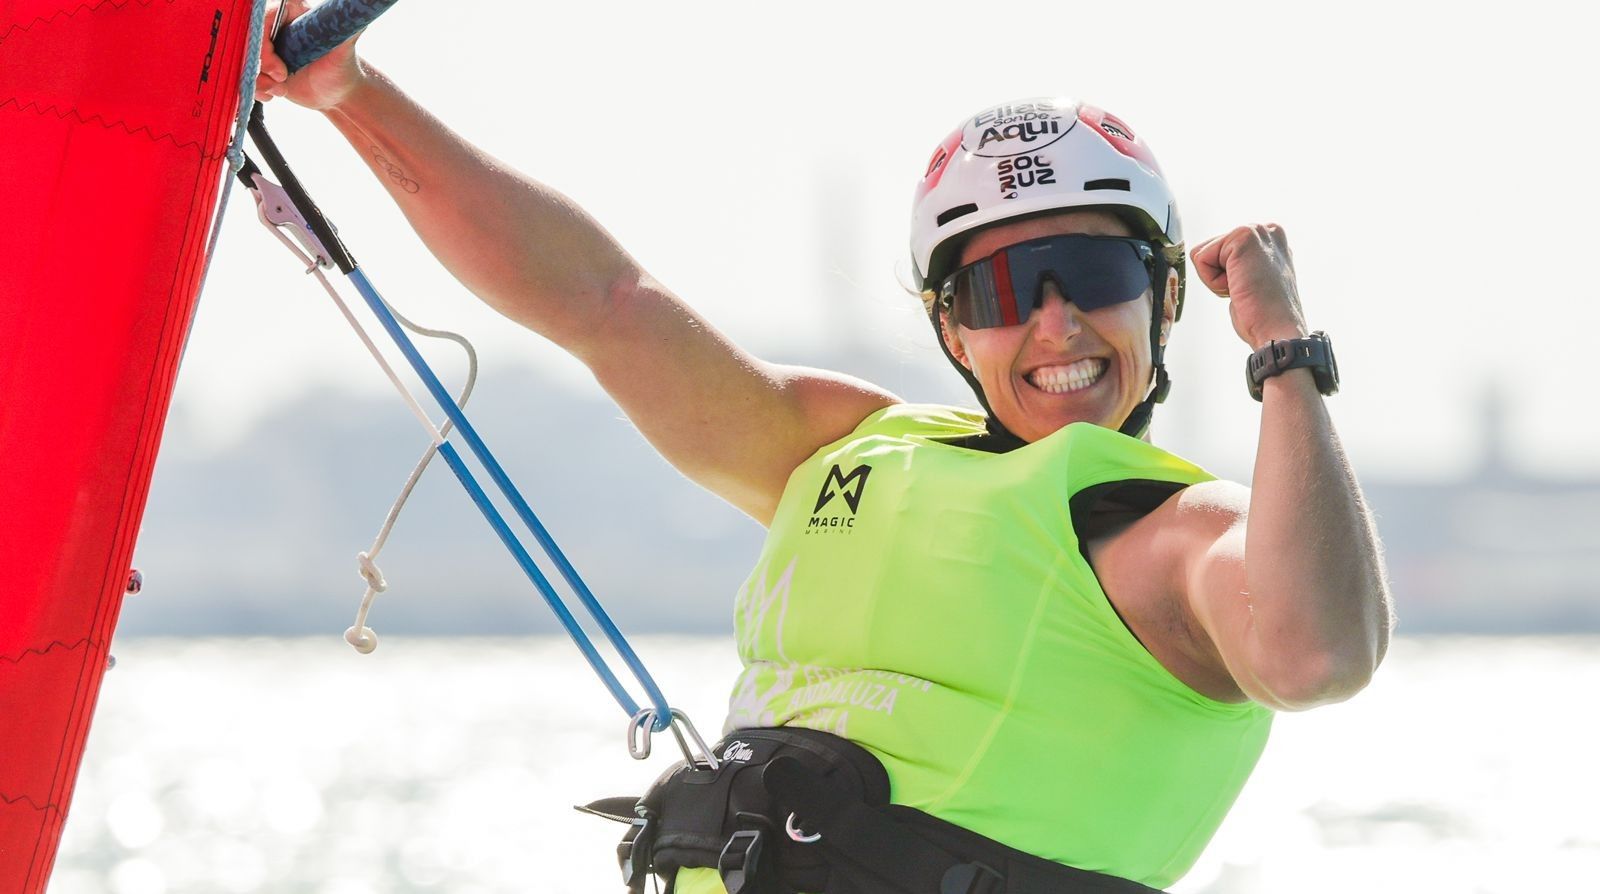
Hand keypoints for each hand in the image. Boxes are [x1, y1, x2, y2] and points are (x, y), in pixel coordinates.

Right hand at [252, 0, 365, 110]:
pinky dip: (255, 86)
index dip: (263, 43)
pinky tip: (273, 94)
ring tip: (280, 90)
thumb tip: (359, 6)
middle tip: (281, 81)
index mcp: (293, 12)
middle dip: (258, 65)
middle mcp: (276, 25)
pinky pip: (245, 70)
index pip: (264, 16)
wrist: (338, 94)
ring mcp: (267, 44)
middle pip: (248, 37)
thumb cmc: (343, 69)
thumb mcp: (345, 48)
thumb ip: (348, 28)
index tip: (279, 70)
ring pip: (244, 56)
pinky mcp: (261, 63)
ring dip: (257, 79)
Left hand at [1189, 224, 1308, 348]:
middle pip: (1210, 250)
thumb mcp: (1254, 281)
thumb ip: (1242, 266)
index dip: (1226, 277)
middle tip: (1246, 291)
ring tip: (1245, 288)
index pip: (1221, 252)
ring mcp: (1257, 231)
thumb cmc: (1265, 316)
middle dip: (1219, 276)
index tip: (1251, 289)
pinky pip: (1201, 259)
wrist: (1277, 330)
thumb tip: (1228, 267)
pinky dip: (1213, 281)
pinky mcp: (1243, 237)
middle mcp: (1267, 231)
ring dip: (1216, 280)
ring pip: (1203, 254)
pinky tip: (1240, 287)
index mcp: (1271, 241)